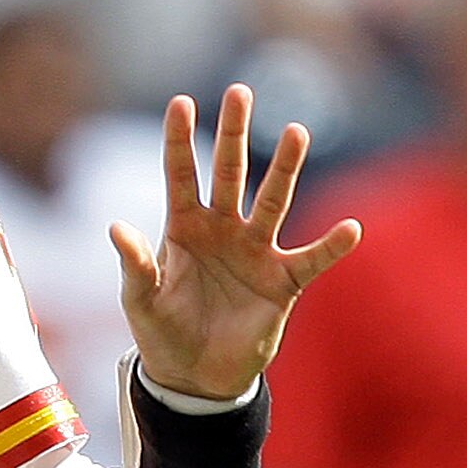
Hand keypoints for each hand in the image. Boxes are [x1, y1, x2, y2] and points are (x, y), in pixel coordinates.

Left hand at [111, 84, 361, 400]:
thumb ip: (134, 264)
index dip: (179, 140)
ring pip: (273, 200)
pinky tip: (350, 229)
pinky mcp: (282, 282)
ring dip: (284, 168)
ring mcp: (255, 251)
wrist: (195, 376)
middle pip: (229, 173)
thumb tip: (115, 228)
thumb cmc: (162, 332)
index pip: (180, 175)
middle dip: (233, 134)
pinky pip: (311, 259)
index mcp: (182, 228)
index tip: (180, 102)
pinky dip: (331, 246)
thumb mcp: (140, 300)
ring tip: (295, 132)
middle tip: (240, 91)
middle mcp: (222, 230)